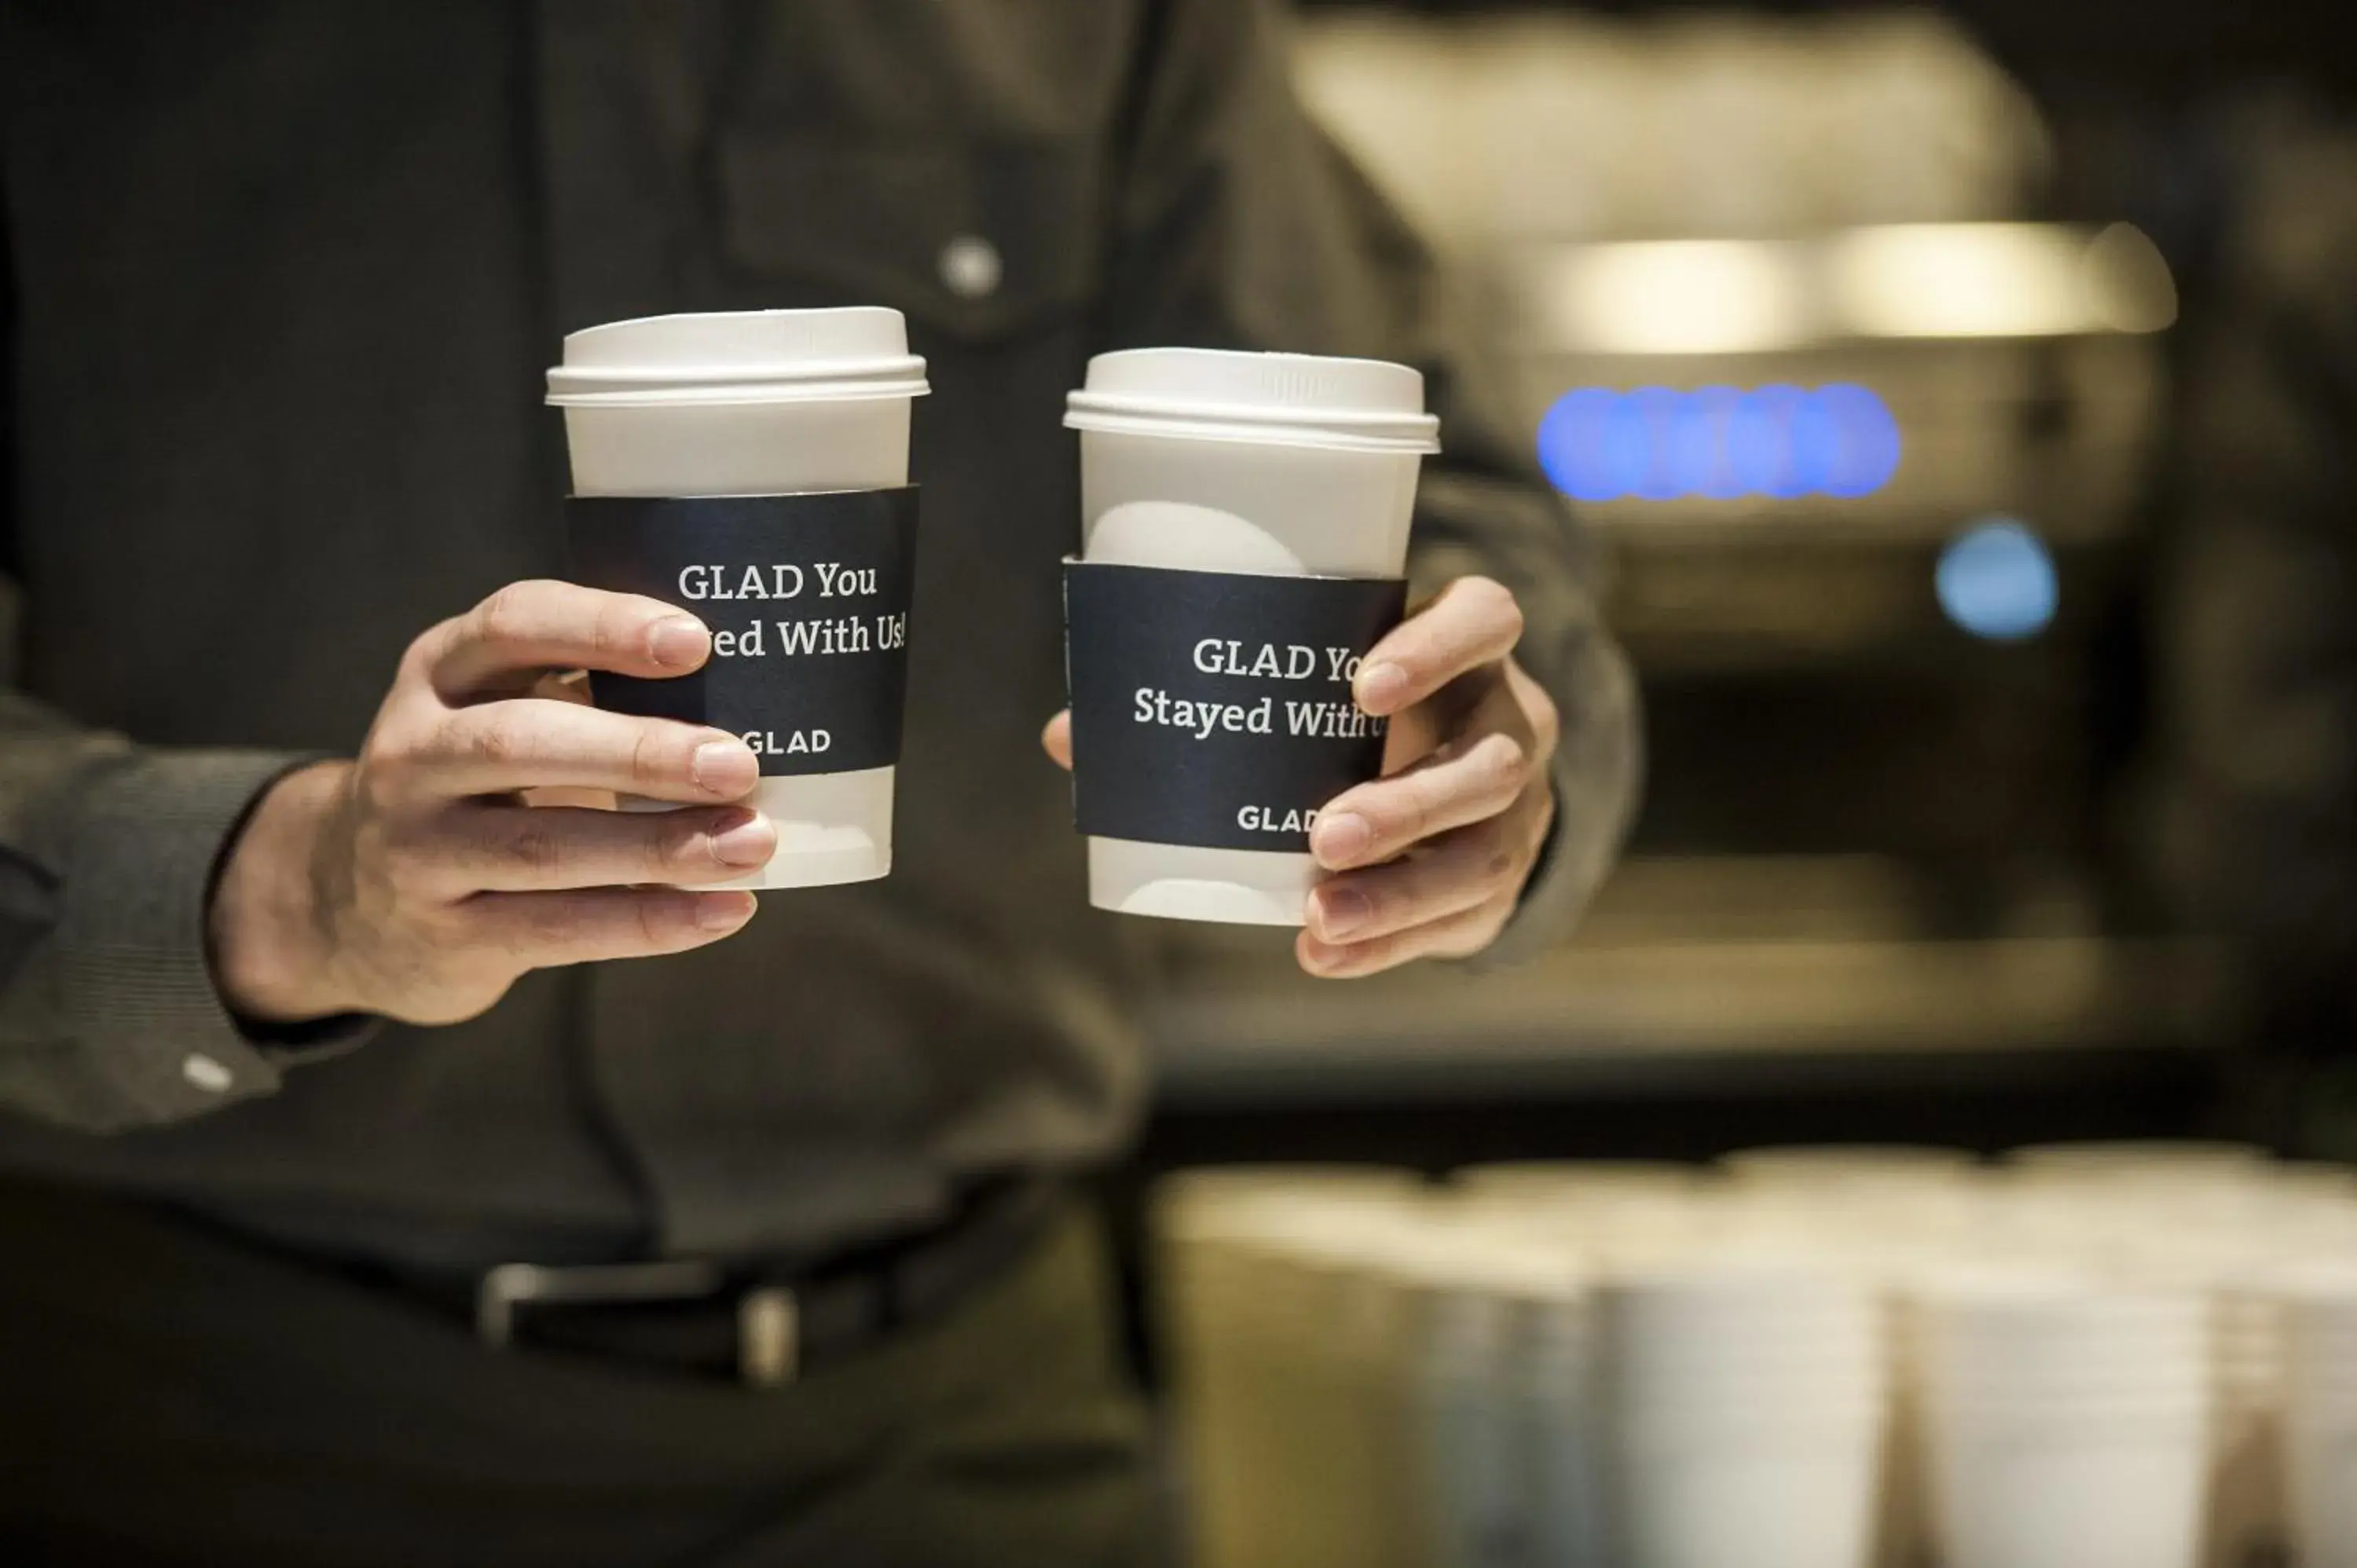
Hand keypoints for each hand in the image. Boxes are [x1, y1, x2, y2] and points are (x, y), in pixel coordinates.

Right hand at [210, 581, 773, 1025]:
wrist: (349, 899)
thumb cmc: (481, 782)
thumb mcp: (503, 709)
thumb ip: (594, 692)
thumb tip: (761, 691)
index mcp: (442, 671)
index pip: (515, 626)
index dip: (603, 628)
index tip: (697, 642)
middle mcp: (413, 751)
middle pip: (522, 741)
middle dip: (639, 751)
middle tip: (738, 764)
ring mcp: (416, 848)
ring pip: (541, 845)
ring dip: (659, 846)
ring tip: (753, 842)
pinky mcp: (445, 935)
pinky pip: (555, 929)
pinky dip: (647, 921)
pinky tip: (726, 910)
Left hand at [1040, 575, 1557, 977]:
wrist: (1455, 778)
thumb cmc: (1356, 713)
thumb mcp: (1312, 688)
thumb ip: (1207, 702)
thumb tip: (1070, 736)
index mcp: (1473, 649)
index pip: (1488, 620)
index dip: (1436, 648)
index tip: (1361, 687)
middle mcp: (1510, 722)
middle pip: (1487, 760)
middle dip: (1407, 803)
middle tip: (1322, 834)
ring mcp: (1519, 809)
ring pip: (1481, 852)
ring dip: (1399, 892)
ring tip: (1320, 914)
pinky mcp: (1504, 880)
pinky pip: (1460, 919)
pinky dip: (1389, 944)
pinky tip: (1326, 953)